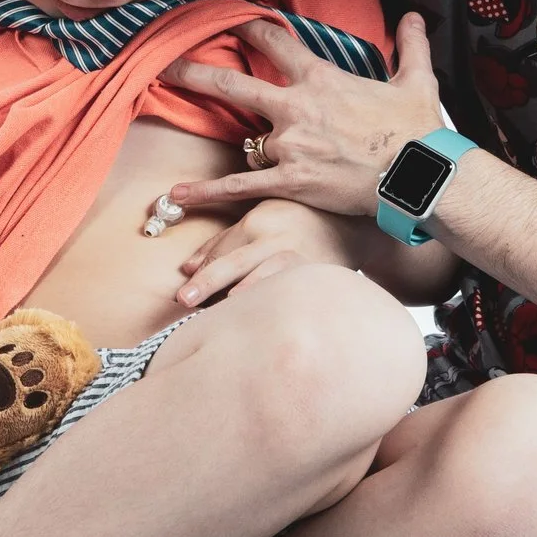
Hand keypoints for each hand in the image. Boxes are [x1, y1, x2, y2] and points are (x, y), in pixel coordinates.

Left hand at [163, 13, 447, 217]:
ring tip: (188, 146)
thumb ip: (412, 44)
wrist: (421, 176)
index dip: (248, 27)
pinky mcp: (290, 181)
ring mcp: (290, 146)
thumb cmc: (419, 131)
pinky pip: (240, 186)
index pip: (275, 42)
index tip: (228, 18)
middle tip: (164, 63)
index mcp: (321, 80)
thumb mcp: (418, 81)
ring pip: (244, 142)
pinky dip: (207, 193)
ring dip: (231, 144)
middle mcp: (297, 109)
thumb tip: (415, 15)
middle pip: (232, 86)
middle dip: (193, 72)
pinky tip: (176, 197)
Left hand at [173, 198, 364, 307]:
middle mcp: (278, 237)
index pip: (224, 250)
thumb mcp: (261, 220)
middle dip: (209, 281)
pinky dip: (275, 302)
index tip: (182, 292)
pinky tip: (263, 317)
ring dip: (243, 294)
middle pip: (237, 261)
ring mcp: (300, 257)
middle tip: (184, 299)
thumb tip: (188, 267)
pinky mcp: (317, 274)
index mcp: (260, 221)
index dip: (202, 272)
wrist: (354, 227)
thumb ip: (223, 242)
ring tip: (223, 311)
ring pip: (265, 276)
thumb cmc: (298, 223)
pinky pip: (291, 290)